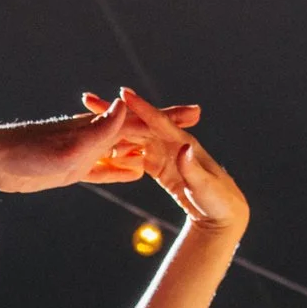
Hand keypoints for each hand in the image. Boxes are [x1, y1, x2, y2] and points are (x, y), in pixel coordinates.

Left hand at [0, 95, 202, 196]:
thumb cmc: (29, 153)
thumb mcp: (70, 146)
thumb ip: (102, 130)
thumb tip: (127, 104)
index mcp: (98, 129)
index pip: (142, 122)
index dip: (168, 119)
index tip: (195, 114)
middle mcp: (95, 136)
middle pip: (139, 133)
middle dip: (166, 130)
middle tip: (193, 126)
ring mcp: (86, 152)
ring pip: (126, 150)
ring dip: (150, 149)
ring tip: (171, 150)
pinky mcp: (74, 168)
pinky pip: (107, 169)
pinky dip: (124, 169)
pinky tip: (135, 173)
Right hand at [84, 90, 248, 234]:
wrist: (222, 214)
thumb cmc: (217, 201)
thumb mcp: (205, 187)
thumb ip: (192, 168)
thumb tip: (185, 147)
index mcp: (183, 144)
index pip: (158, 121)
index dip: (141, 107)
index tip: (122, 93)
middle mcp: (172, 143)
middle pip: (138, 124)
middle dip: (114, 112)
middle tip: (88, 99)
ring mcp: (164, 153)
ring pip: (132, 137)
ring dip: (110, 129)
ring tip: (84, 120)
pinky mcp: (159, 166)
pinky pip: (134, 156)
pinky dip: (117, 152)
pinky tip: (99, 150)